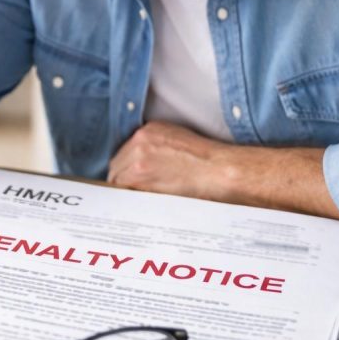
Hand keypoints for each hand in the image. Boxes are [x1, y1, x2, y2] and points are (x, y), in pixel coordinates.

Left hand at [108, 121, 338, 219]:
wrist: (222, 172)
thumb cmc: (209, 162)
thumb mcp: (179, 142)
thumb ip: (156, 150)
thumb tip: (143, 168)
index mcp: (149, 131)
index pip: (124, 153)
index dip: (126, 170)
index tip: (130, 182)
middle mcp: (139, 142)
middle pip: (116, 167)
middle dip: (122, 183)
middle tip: (131, 198)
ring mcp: (138, 160)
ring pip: (117, 181)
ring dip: (124, 194)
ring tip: (136, 206)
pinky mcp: (141, 177)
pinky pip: (125, 193)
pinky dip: (129, 201)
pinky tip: (139, 208)